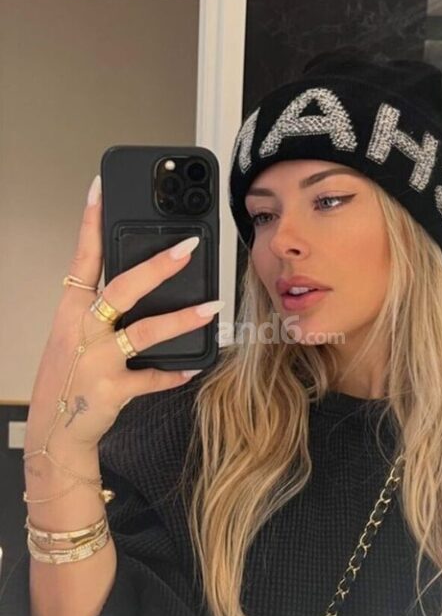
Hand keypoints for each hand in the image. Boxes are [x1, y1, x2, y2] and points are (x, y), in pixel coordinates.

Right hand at [24, 175, 223, 452]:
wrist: (54, 426)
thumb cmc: (69, 373)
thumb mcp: (75, 334)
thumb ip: (101, 308)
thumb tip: (143, 280)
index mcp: (71, 309)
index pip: (83, 257)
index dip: (90, 222)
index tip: (101, 188)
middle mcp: (82, 329)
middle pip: (121, 288)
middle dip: (157, 266)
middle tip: (188, 246)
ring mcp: (96, 359)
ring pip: (144, 331)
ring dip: (181, 319)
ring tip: (212, 307)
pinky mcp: (113, 389)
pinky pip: (152, 377)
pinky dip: (173, 373)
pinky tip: (193, 367)